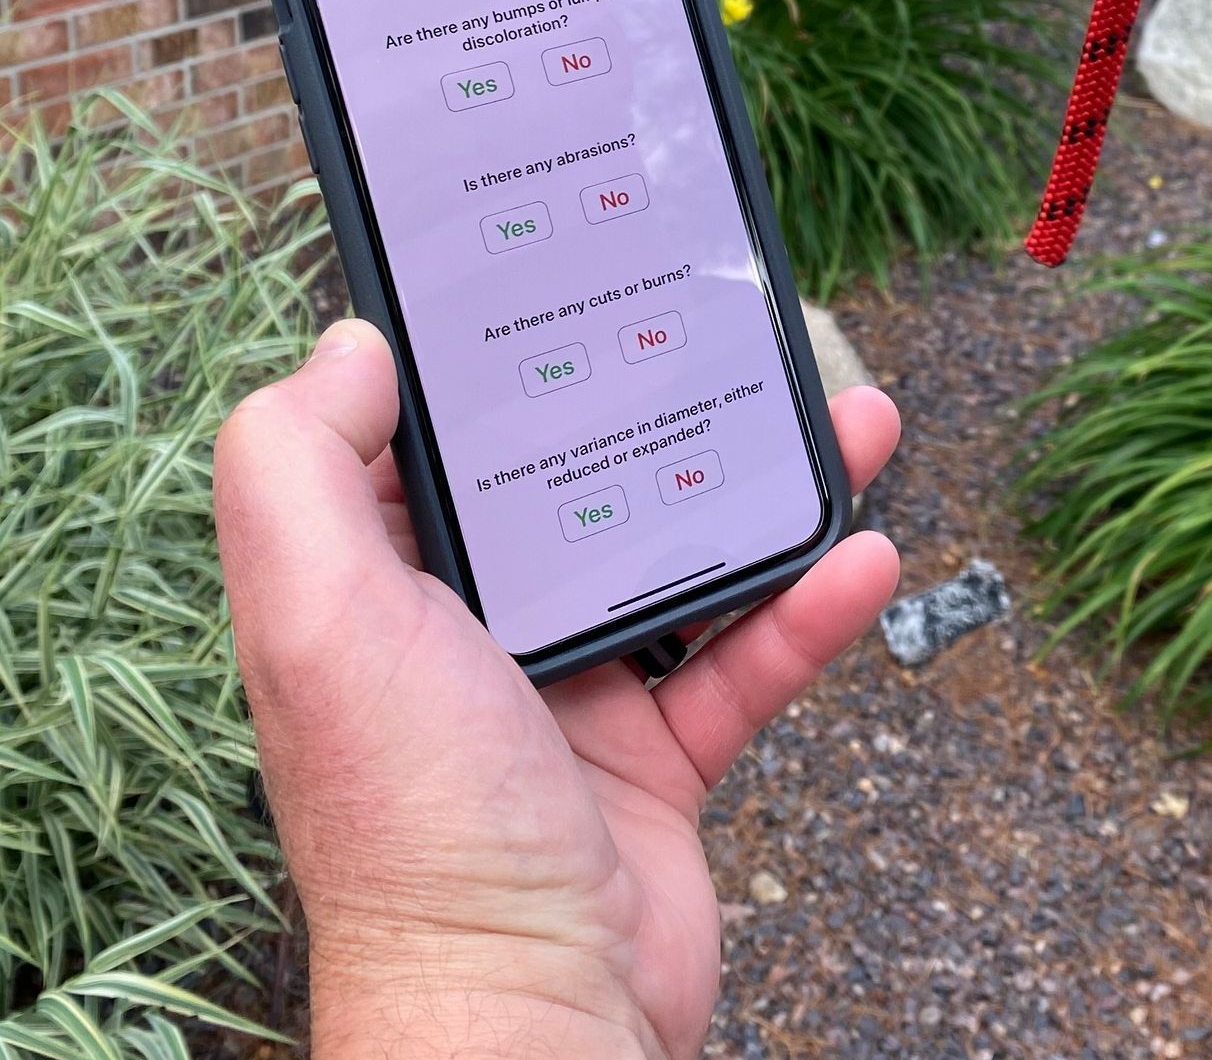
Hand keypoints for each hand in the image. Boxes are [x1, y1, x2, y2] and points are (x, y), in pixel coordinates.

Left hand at [214, 321, 899, 1059]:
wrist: (532, 1019)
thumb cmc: (411, 825)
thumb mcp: (317, 620)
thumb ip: (299, 468)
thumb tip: (353, 343)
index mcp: (383, 588)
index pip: (432, 440)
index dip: (492, 354)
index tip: (562, 275)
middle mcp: (475, 631)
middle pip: (583, 481)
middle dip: (663, 405)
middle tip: (731, 333)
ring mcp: (575, 692)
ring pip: (685, 555)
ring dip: (766, 491)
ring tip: (846, 423)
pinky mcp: (661, 755)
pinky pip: (749, 658)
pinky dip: (808, 609)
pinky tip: (864, 554)